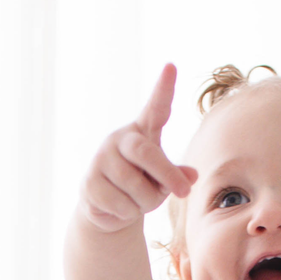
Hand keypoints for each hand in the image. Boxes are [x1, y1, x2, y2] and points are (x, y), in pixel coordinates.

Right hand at [79, 63, 198, 232]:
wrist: (108, 209)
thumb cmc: (141, 187)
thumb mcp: (162, 180)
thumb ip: (175, 175)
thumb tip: (191, 176)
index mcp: (142, 133)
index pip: (155, 109)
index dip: (163, 89)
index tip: (171, 66)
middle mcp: (119, 140)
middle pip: (146, 153)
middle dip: (167, 175)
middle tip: (185, 192)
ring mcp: (101, 160)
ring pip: (136, 187)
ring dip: (146, 203)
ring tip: (139, 203)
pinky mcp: (89, 183)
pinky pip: (121, 204)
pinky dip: (128, 213)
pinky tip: (120, 208)